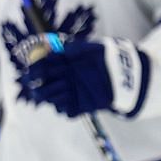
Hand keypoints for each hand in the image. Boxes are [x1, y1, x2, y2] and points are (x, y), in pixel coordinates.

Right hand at [20, 37, 146, 118]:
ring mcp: (71, 93)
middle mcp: (63, 79)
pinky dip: (65, 108)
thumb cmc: (109, 57)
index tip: (31, 73)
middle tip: (39, 88)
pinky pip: (66, 112)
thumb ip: (74, 48)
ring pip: (51, 100)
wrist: (128, 74)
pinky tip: (71, 100)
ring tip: (63, 89)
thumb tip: (56, 51)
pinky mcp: (80, 106)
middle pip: (41, 88)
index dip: (33, 71)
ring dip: (52, 96)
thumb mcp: (92, 48)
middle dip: (38, 89)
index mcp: (62, 64)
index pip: (40, 68)